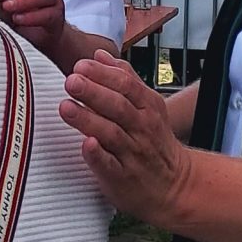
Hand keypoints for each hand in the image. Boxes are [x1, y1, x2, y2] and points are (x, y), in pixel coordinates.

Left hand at [61, 54, 193, 225]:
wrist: (175, 186)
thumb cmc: (154, 142)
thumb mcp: (148, 106)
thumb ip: (125, 79)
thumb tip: (99, 55)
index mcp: (148, 107)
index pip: (126, 85)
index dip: (103, 74)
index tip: (81, 65)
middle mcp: (142, 129)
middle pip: (118, 106)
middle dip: (94, 92)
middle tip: (71, 80)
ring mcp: (132, 154)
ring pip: (110, 133)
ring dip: (88, 119)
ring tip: (66, 106)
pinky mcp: (121, 177)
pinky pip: (109, 165)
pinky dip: (97, 155)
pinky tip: (85, 144)